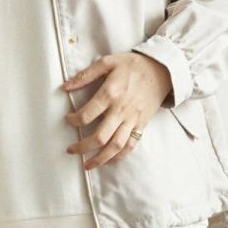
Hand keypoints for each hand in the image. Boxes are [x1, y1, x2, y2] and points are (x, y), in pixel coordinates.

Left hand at [61, 51, 172, 170]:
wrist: (162, 70)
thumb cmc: (133, 65)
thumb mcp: (108, 62)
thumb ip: (85, 75)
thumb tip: (65, 87)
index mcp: (110, 94)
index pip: (86, 115)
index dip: (73, 121)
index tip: (69, 120)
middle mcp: (121, 110)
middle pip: (99, 137)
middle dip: (82, 147)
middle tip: (71, 150)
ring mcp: (132, 120)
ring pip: (115, 146)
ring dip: (99, 159)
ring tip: (87, 165)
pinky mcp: (141, 125)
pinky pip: (130, 145)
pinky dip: (119, 156)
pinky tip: (108, 160)